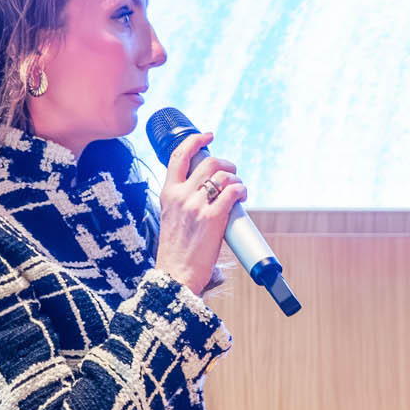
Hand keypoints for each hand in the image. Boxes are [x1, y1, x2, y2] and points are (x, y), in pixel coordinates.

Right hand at [155, 132, 245, 295]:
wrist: (175, 274)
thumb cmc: (177, 250)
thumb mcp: (172, 217)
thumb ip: (184, 201)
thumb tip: (209, 192)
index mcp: (168, 193)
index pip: (178, 156)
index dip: (195, 140)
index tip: (208, 135)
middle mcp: (180, 195)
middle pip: (209, 162)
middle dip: (227, 164)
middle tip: (233, 175)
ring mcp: (196, 205)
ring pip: (223, 175)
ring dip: (237, 179)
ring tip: (238, 191)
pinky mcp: (212, 218)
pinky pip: (233, 191)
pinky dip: (241, 190)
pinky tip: (242, 197)